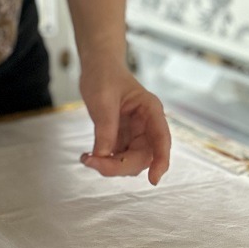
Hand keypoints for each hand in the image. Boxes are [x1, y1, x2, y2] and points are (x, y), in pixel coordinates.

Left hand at [77, 59, 170, 185]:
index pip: (162, 140)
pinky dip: (104, 162)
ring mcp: (136, 134)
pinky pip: (118, 158)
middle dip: (120, 165)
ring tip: (87, 159)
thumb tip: (103, 157)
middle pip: (143, 157)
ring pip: (130, 161)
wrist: (97, 67)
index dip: (161, 161)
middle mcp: (147, 126)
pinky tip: (87, 157)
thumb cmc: (104, 76)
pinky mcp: (123, 138)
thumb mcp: (103, 100)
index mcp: (151, 111)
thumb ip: (105, 129)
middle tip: (93, 163)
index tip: (154, 180)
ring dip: (110, 166)